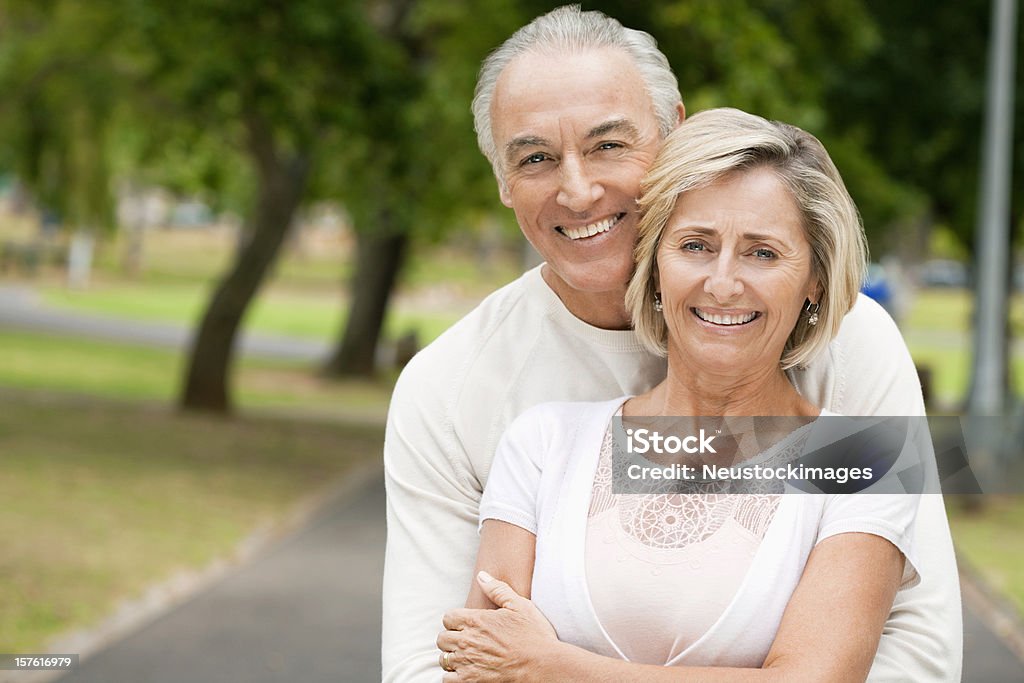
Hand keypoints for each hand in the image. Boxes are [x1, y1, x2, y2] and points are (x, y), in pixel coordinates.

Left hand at [436, 571, 557, 681]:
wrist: (543, 666)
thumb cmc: (535, 635)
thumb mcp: (520, 605)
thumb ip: (497, 589)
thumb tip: (482, 576)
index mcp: (476, 621)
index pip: (448, 618)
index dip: (456, 621)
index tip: (467, 625)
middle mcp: (467, 641)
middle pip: (442, 638)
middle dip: (452, 638)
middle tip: (467, 641)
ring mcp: (467, 663)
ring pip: (444, 658)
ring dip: (452, 657)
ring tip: (466, 657)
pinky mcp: (470, 681)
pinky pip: (447, 679)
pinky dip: (453, 676)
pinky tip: (466, 672)